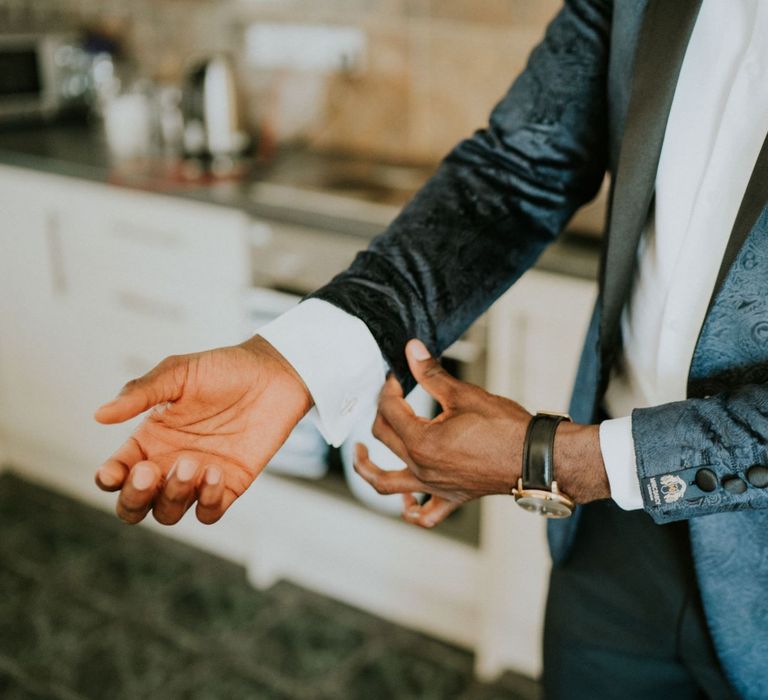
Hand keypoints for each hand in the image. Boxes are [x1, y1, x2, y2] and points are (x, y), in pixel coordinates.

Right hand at [94, 336, 311, 524]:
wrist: (274, 374)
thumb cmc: (223, 369)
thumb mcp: (178, 373)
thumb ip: (141, 393)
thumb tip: (99, 415)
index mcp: (150, 438)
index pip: (117, 472)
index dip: (109, 478)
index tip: (113, 470)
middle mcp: (169, 463)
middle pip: (134, 505)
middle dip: (134, 498)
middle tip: (149, 472)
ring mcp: (199, 478)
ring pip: (168, 513)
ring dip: (173, 496)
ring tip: (191, 463)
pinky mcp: (230, 485)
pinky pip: (208, 513)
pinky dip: (207, 502)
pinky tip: (216, 473)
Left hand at [354, 339, 532, 527]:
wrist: (536, 457)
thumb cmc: (506, 429)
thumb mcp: (464, 395)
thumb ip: (431, 374)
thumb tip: (413, 351)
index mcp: (422, 442)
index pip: (390, 410)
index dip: (389, 387)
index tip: (397, 375)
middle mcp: (422, 468)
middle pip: (384, 438)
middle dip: (381, 411)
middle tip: (390, 396)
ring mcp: (434, 486)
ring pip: (386, 484)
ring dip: (368, 469)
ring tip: (360, 455)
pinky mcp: (451, 497)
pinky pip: (424, 515)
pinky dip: (410, 510)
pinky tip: (405, 500)